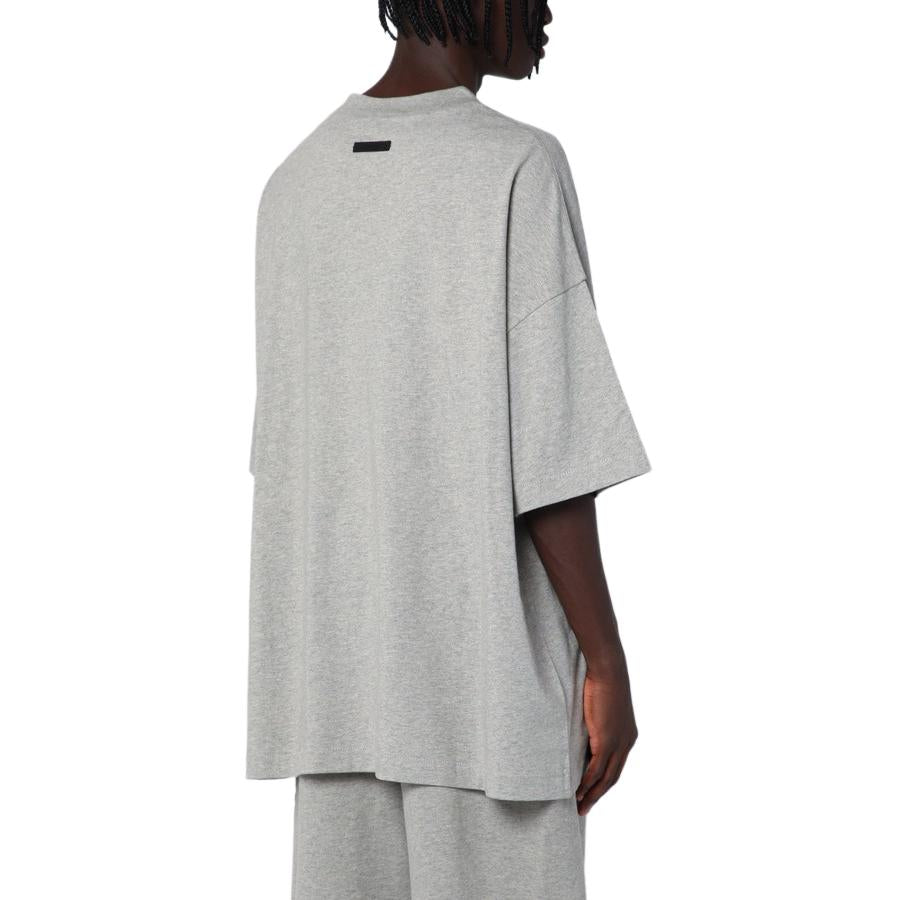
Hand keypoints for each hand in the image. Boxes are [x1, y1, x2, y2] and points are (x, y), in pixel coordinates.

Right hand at [576, 659, 637, 814]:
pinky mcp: (607, 741)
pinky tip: (576, 791)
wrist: (608, 671)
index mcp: (628, 737)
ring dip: (591, 795)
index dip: (604, 782)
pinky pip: (596, 769)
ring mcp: (618, 744)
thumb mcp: (601, 708)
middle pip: (612, 778)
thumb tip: (582, 731)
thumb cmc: (602, 682)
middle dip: (598, 795)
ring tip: (578, 807)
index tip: (591, 793)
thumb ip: (596, 723)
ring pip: (605, 779)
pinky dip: (586, 783)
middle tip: (584, 809)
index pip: (616, 767)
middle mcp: (627, 744)